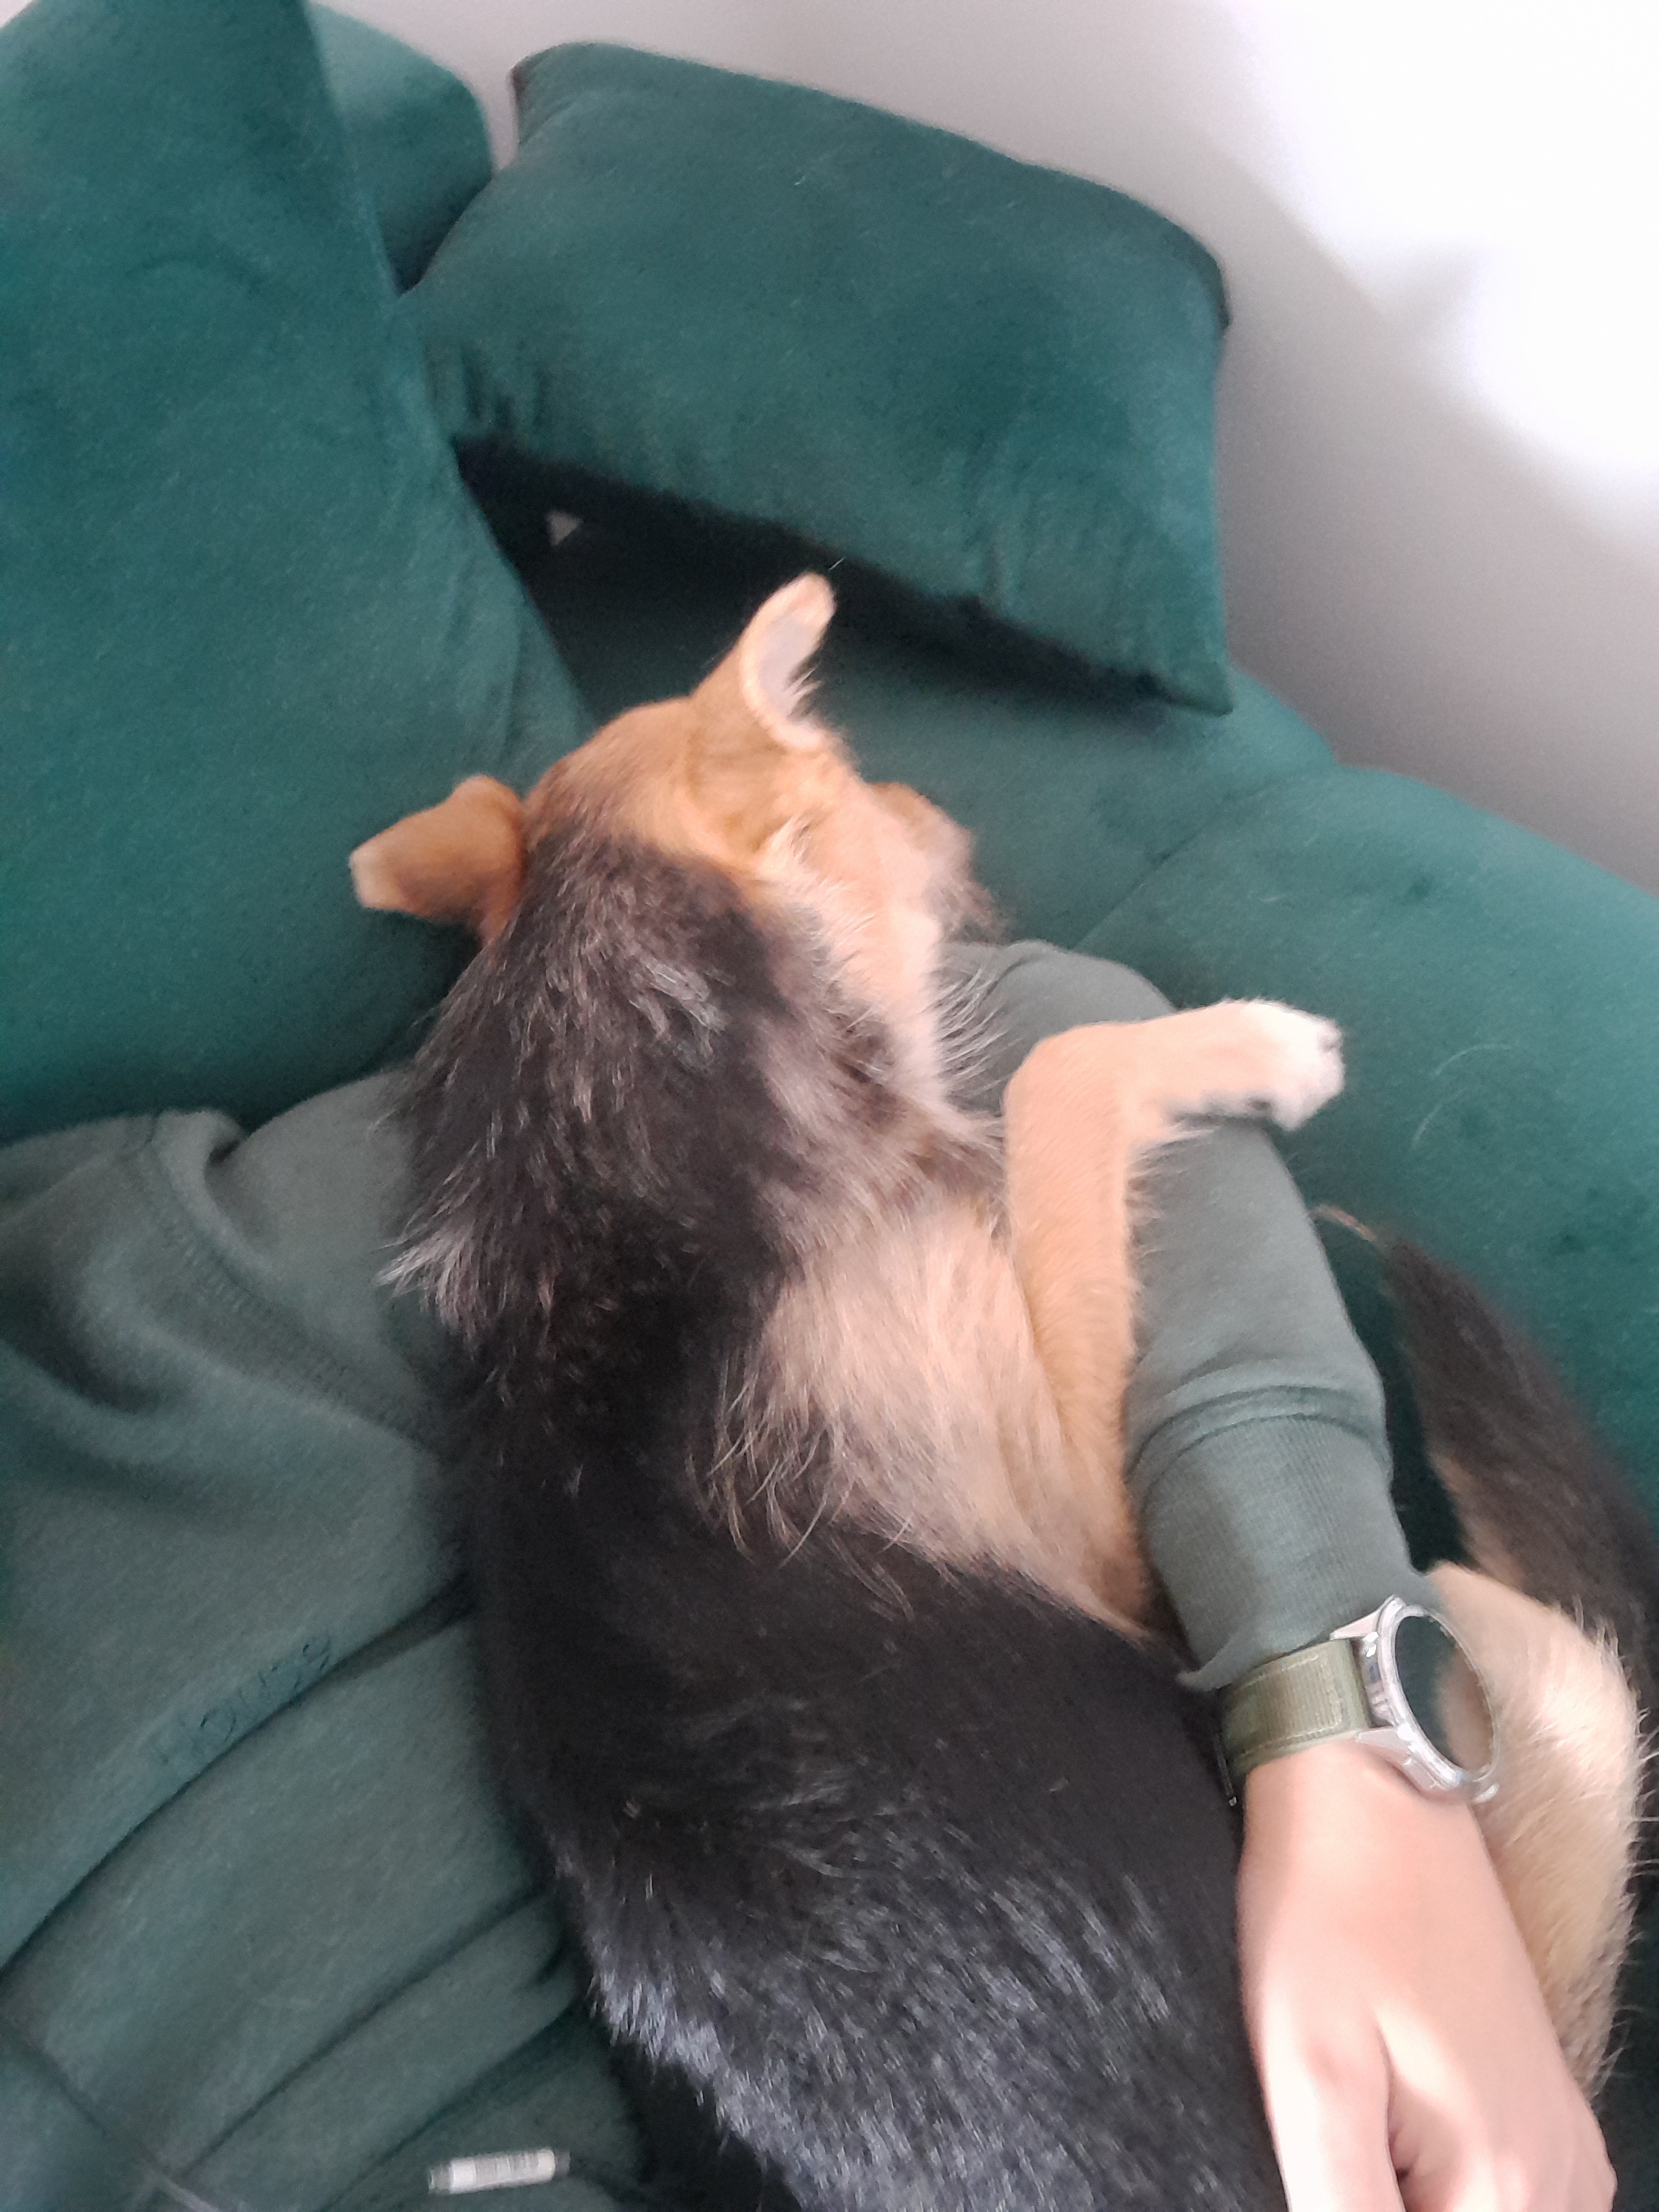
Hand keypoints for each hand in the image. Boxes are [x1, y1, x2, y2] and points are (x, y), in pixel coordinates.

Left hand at [1237, 1738, 1614, 2210]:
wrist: (1372, 1792)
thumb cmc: (1330, 1913)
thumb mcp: (1307, 2072)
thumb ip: (1339, 2207)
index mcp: (1504, 2183)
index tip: (1326, 2171)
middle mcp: (1558, 2176)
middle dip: (1380, 2202)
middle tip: (1338, 2136)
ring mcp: (1561, 2139)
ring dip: (1407, 2195)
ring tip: (1355, 2125)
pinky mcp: (1544, 2105)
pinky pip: (1505, 2195)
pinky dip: (1446, 2184)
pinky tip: (1386, 2125)